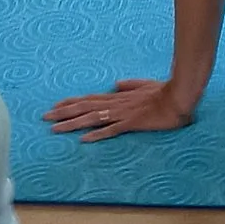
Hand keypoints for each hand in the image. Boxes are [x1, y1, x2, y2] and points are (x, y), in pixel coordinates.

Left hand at [45, 77, 195, 138]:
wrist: (180, 97)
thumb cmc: (164, 92)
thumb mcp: (144, 85)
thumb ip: (130, 85)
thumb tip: (116, 84)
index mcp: (118, 97)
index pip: (89, 99)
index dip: (71, 103)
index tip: (55, 106)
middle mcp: (116, 104)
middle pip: (85, 107)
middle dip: (63, 113)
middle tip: (44, 117)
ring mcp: (123, 113)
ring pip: (92, 118)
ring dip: (72, 124)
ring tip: (55, 129)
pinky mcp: (132, 123)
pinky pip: (112, 129)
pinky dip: (97, 134)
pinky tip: (84, 139)